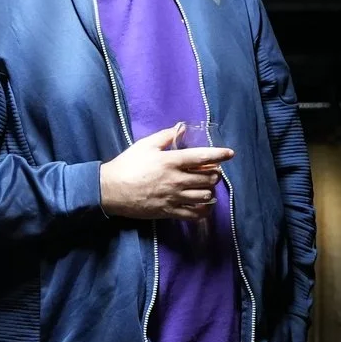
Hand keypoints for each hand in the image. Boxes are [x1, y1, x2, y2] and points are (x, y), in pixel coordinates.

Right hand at [100, 124, 231, 221]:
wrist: (110, 190)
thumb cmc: (127, 165)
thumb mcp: (145, 145)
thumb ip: (165, 136)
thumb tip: (181, 127)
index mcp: (170, 161)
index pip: (201, 157)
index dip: (218, 155)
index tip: (230, 153)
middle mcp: (175, 180)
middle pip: (207, 178)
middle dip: (214, 174)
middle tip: (212, 171)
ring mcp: (173, 197)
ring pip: (204, 196)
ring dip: (210, 190)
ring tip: (207, 186)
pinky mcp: (168, 212)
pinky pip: (194, 214)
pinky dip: (204, 210)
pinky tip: (205, 205)